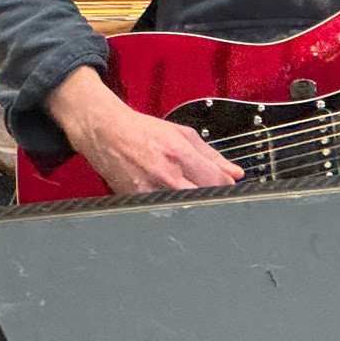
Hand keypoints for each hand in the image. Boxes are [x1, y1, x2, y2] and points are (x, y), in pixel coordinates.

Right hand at [46, 65, 243, 193]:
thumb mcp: (181, 133)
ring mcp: (151, 191)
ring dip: (193, 201)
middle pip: (205, 198)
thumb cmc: (140, 130)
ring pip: (187, 208)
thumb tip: (234, 173)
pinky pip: (166, 210)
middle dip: (212, 195)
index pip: (217, 181)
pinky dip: (173, 206)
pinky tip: (168, 194)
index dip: (226, 185)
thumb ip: (211, 154)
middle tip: (209, 189)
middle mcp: (165, 175)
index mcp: (178, 153)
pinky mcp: (138, 201)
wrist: (105, 132)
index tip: (226, 184)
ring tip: (185, 189)